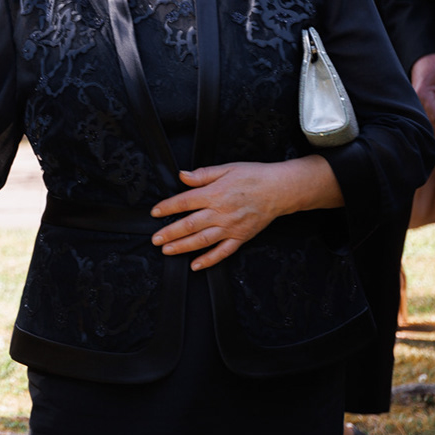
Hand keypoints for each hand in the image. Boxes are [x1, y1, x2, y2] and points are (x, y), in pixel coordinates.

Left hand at [149, 157, 343, 270]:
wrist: (280, 190)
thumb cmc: (253, 176)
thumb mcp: (227, 168)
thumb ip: (202, 174)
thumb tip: (182, 175)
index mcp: (215, 193)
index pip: (185, 202)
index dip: (167, 207)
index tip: (155, 212)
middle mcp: (221, 212)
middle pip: (189, 224)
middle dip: (169, 232)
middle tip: (155, 238)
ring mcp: (231, 227)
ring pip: (202, 240)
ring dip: (182, 246)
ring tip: (167, 251)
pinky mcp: (240, 237)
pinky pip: (222, 252)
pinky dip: (208, 260)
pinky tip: (195, 265)